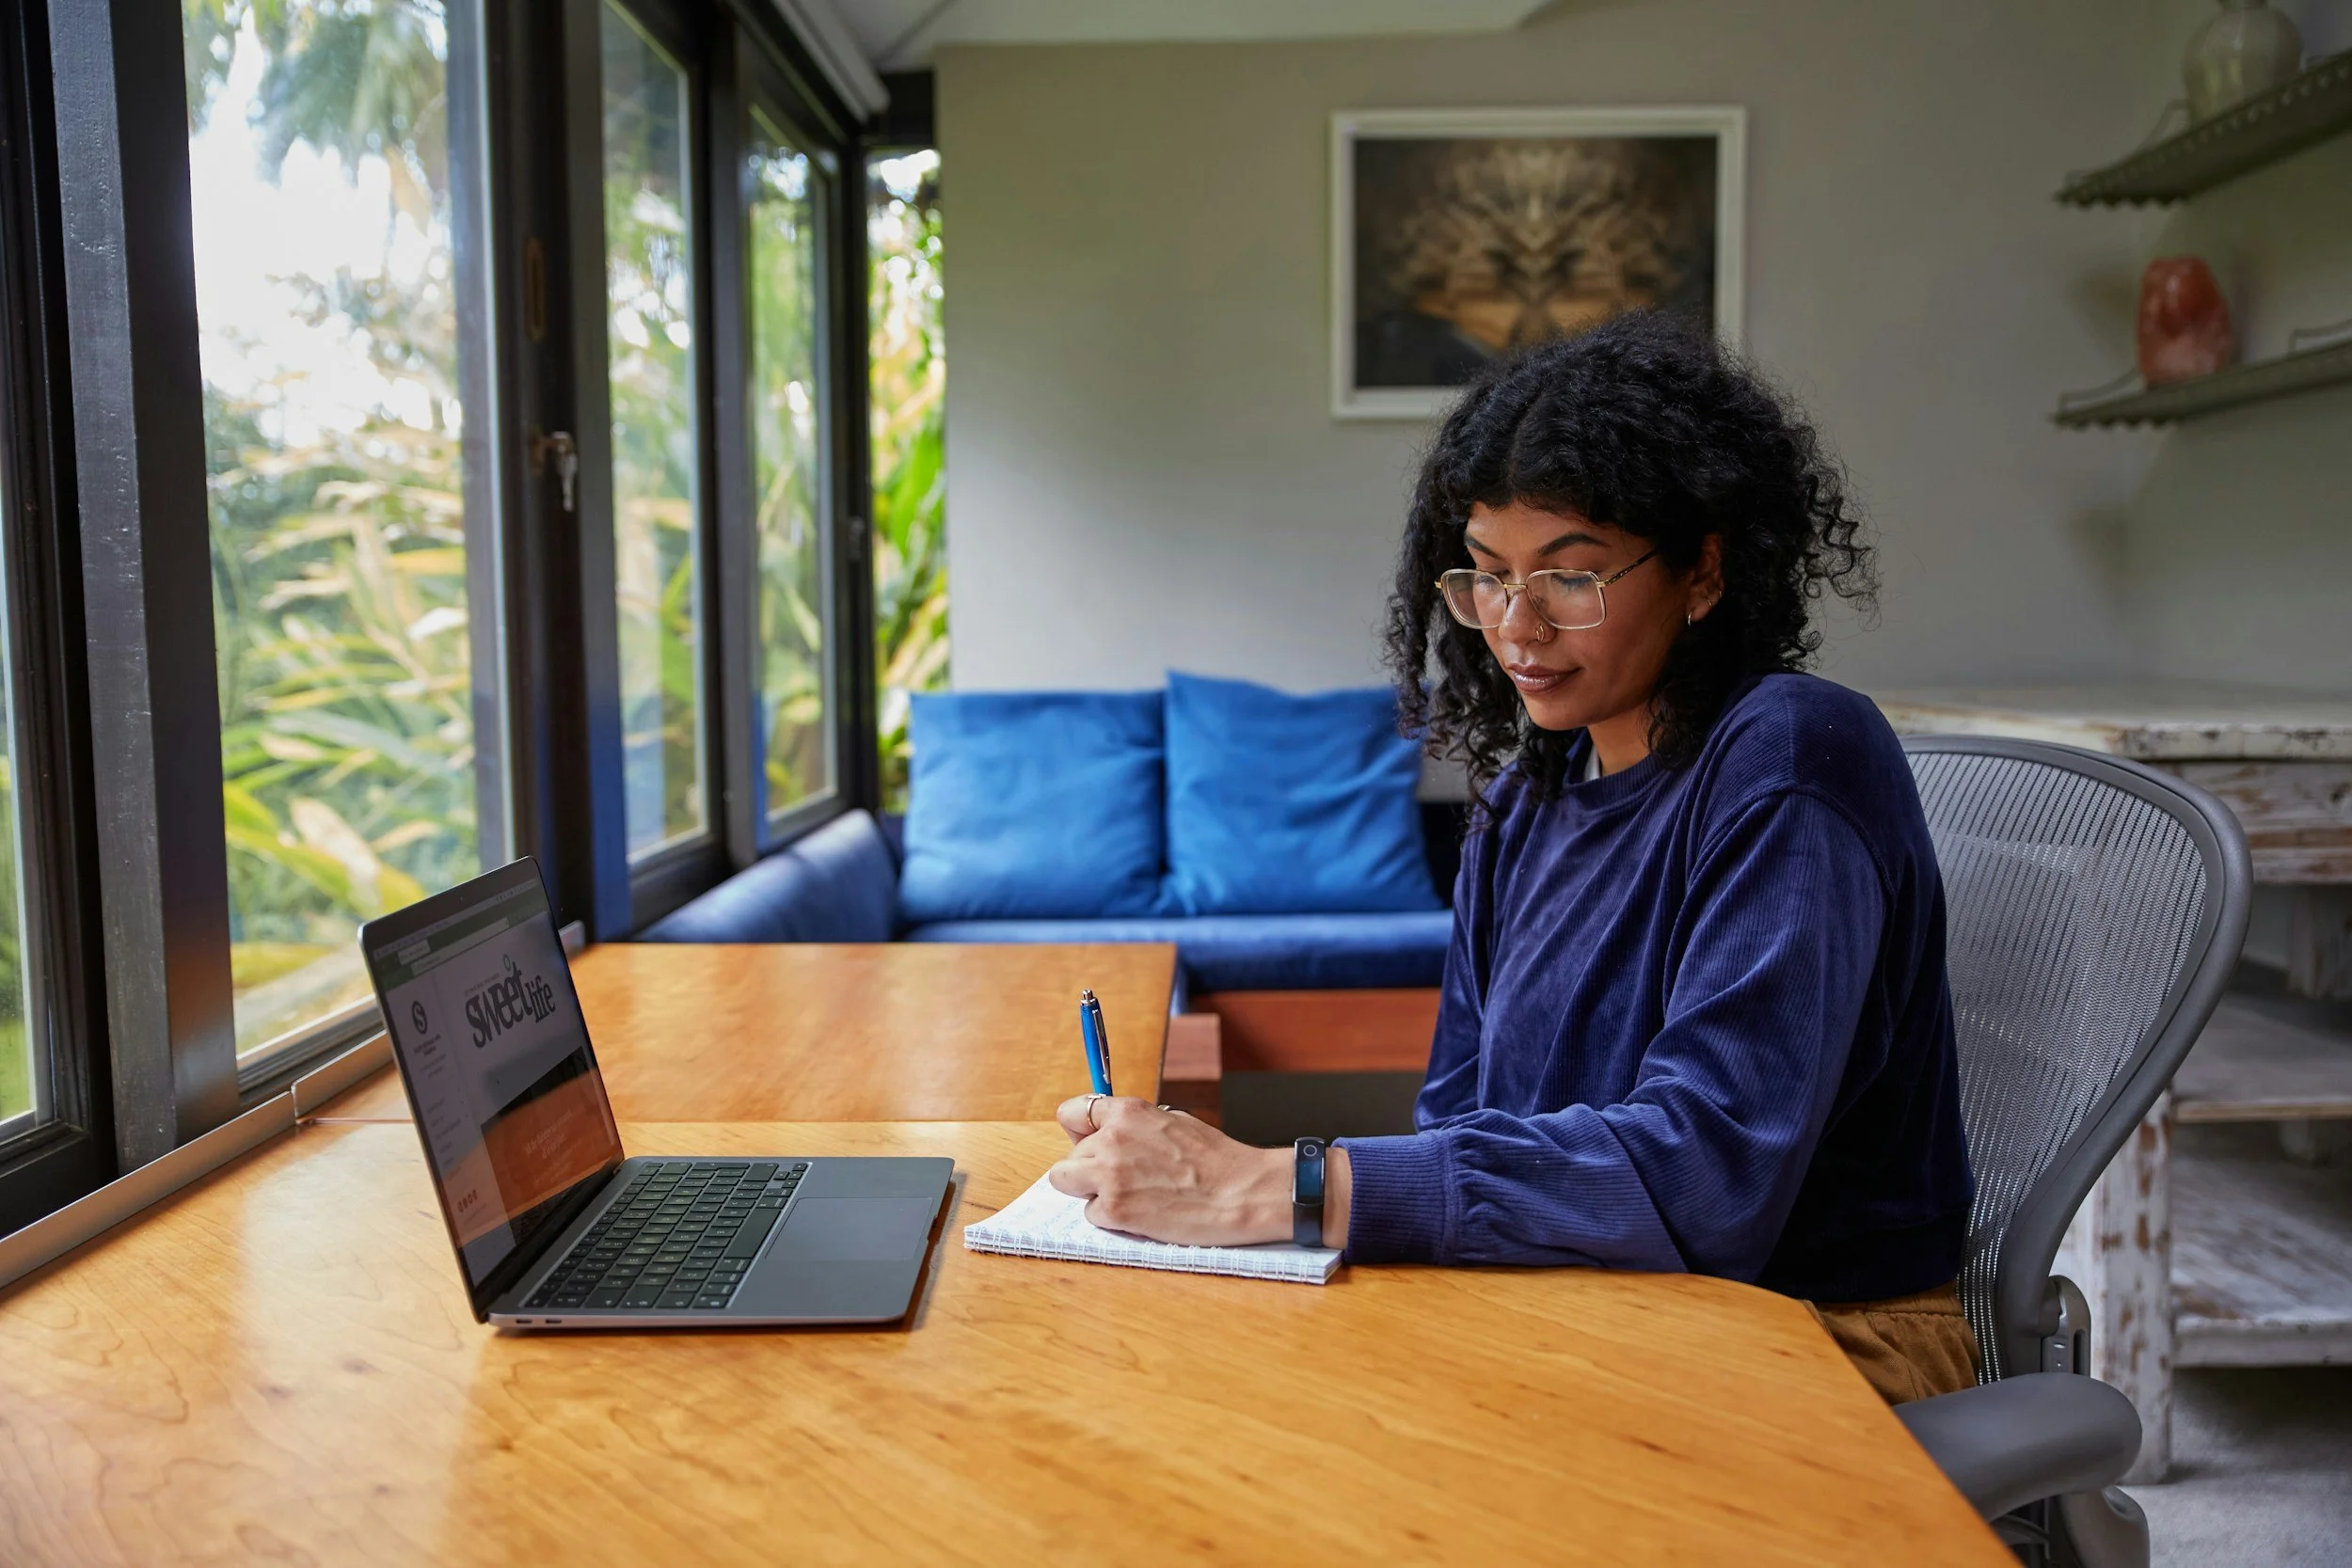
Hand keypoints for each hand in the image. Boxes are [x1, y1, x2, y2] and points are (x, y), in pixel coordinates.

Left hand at [1047, 1096, 1291, 1245]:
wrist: (1242, 1193)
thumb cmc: (1217, 1160)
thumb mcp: (1172, 1121)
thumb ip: (1133, 1126)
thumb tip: (1105, 1135)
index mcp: (1127, 1112)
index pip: (1071, 1114)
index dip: (1079, 1132)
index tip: (1090, 1143)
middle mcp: (1111, 1138)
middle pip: (1069, 1156)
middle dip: (1090, 1169)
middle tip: (1127, 1179)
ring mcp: (1109, 1175)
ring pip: (1067, 1183)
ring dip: (1092, 1192)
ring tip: (1131, 1195)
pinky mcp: (1114, 1209)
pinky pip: (1091, 1213)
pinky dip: (1111, 1218)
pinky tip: (1143, 1213)